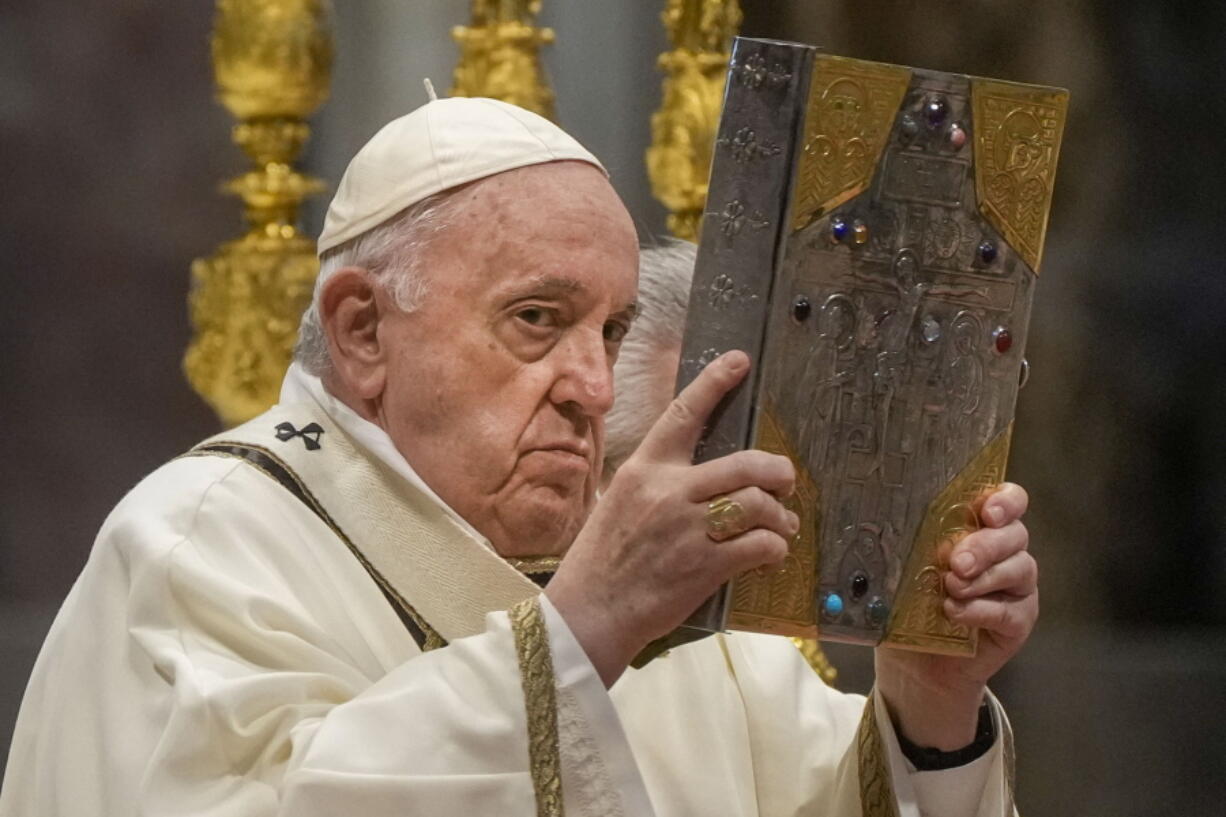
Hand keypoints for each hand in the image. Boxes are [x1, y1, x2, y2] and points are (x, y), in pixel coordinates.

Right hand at [546, 351, 796, 685]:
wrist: (589, 612)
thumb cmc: (603, 560)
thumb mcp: (620, 502)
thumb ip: (660, 483)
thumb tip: (706, 474)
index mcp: (643, 470)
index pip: (683, 413)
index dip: (715, 383)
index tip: (739, 361)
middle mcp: (667, 492)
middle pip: (746, 464)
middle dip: (778, 472)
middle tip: (785, 481)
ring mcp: (687, 528)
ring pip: (759, 504)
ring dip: (781, 516)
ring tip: (782, 526)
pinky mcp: (704, 565)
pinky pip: (760, 545)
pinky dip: (775, 548)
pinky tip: (771, 554)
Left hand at [874, 483, 1036, 748]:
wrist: (915, 662)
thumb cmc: (910, 603)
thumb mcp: (905, 569)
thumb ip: (914, 547)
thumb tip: (897, 530)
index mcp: (981, 528)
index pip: (1008, 501)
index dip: (1004, 501)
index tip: (987, 511)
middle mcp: (1006, 552)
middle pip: (1014, 534)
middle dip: (984, 545)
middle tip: (955, 561)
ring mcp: (1016, 587)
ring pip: (1018, 569)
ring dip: (982, 577)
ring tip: (950, 586)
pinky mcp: (1018, 621)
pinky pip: (1008, 611)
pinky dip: (980, 610)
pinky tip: (953, 611)